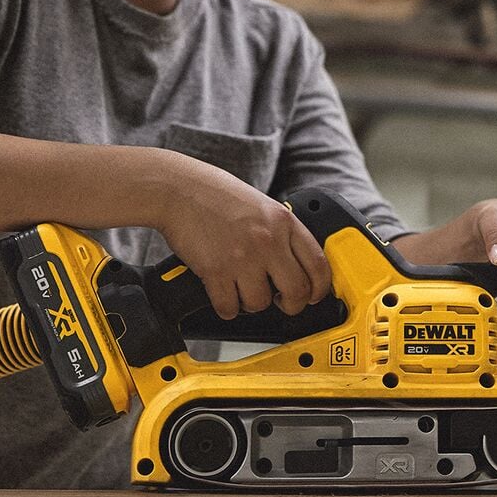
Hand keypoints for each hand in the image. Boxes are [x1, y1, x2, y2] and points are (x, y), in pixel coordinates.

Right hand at [155, 154, 331, 319]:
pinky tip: (222, 292)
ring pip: (261, 303)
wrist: (177, 189)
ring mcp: (242, 256)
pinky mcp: (216, 271)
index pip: (319, 265)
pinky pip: (229, 308)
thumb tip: (296, 265)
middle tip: (281, 302)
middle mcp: (267, 240)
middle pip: (297, 292)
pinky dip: (226, 307)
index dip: (319, 289)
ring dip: (251, 303)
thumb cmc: (215, 194)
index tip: (312, 296)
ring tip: (241, 288)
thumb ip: (280, 232)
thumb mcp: (261, 205)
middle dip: (290, 304)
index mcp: (283, 221)